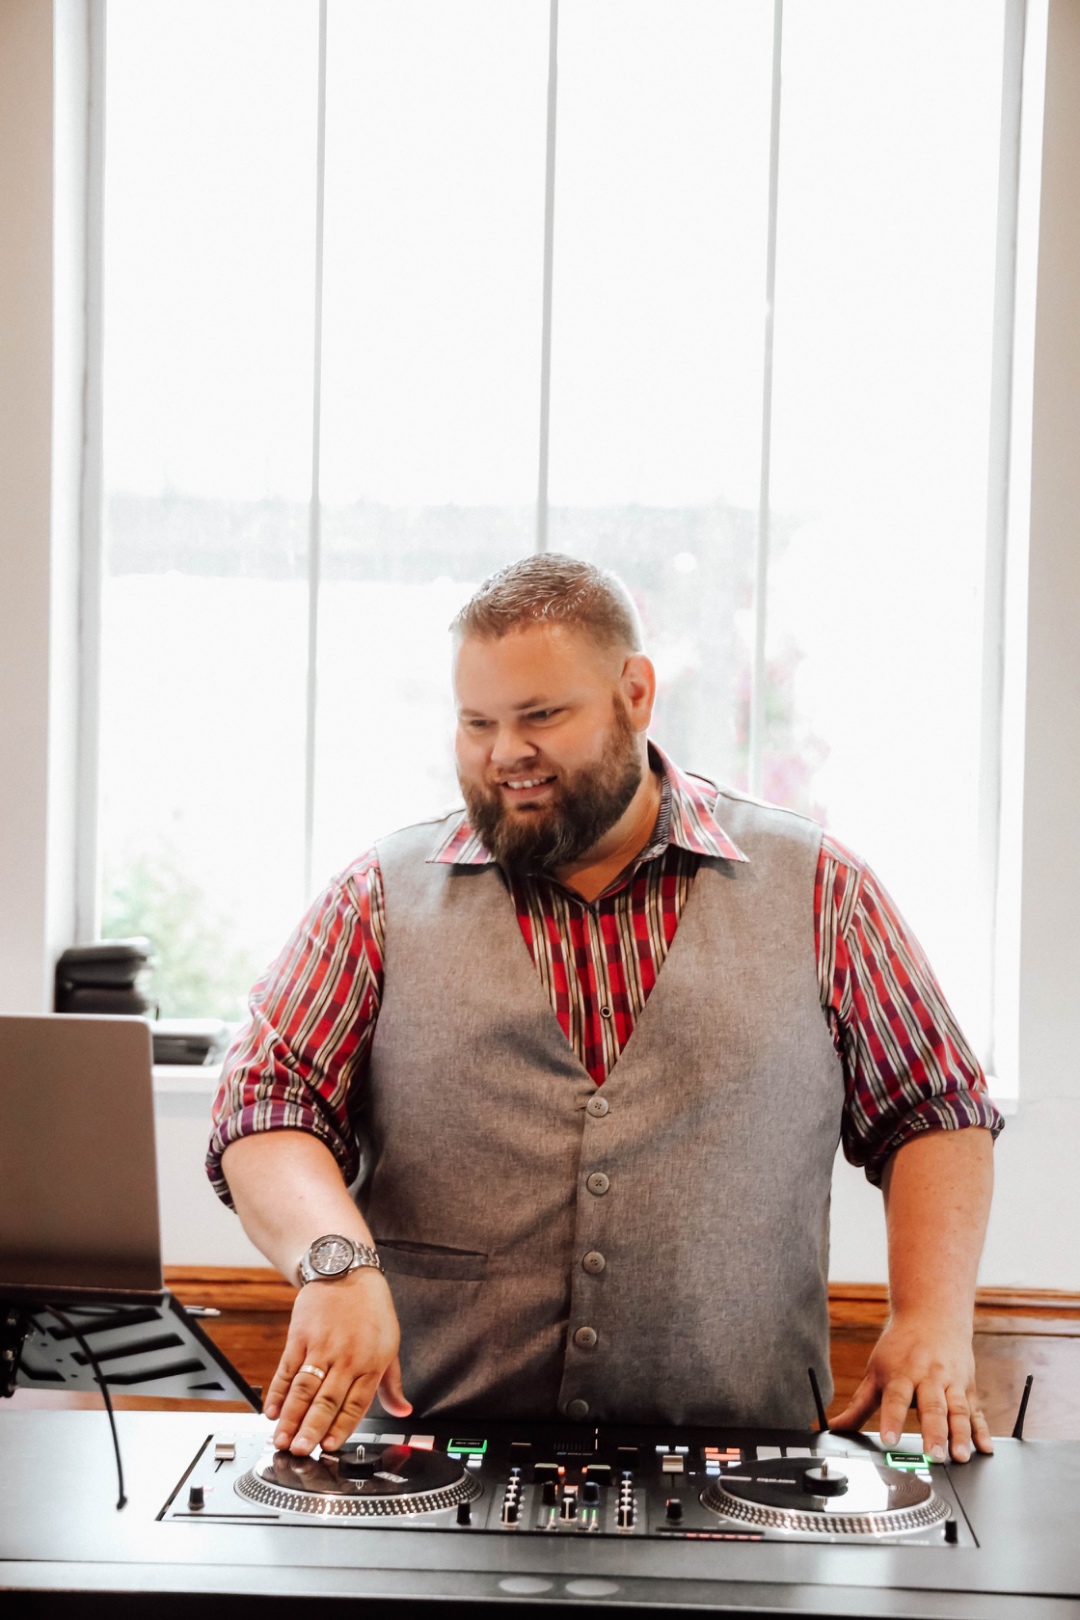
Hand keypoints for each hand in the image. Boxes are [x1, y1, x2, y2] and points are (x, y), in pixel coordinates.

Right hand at [263, 1268, 411, 1454]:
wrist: (346, 1270)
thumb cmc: (371, 1309)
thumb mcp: (390, 1344)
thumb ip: (392, 1384)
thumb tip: (403, 1411)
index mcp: (371, 1362)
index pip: (355, 1403)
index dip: (340, 1427)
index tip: (328, 1447)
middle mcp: (346, 1356)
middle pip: (327, 1399)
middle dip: (311, 1428)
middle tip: (300, 1451)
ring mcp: (321, 1346)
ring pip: (304, 1388)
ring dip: (291, 1417)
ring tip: (281, 1439)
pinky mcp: (300, 1336)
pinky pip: (287, 1369)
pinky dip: (277, 1393)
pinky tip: (271, 1411)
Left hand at [830, 1311, 993, 1462]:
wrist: (932, 1315)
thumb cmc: (899, 1348)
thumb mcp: (876, 1372)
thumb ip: (859, 1405)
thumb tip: (835, 1427)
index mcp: (902, 1373)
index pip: (895, 1398)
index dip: (892, 1419)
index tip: (890, 1440)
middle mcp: (928, 1377)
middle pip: (932, 1407)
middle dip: (934, 1432)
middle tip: (934, 1455)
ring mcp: (951, 1383)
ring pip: (957, 1410)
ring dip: (960, 1434)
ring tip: (960, 1456)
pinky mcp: (968, 1389)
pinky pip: (977, 1412)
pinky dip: (982, 1431)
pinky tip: (985, 1449)